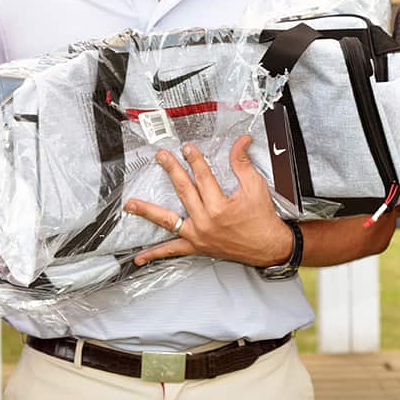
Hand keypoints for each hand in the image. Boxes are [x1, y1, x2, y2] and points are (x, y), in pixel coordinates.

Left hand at [125, 135, 291, 266]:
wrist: (269, 247)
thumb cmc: (263, 219)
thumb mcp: (255, 187)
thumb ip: (242, 163)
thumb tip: (240, 141)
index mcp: (220, 206)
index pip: (203, 177)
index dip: (195, 160)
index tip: (187, 148)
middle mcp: (206, 222)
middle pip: (184, 191)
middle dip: (172, 171)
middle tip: (161, 157)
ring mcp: (199, 236)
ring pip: (169, 221)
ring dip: (148, 212)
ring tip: (131, 205)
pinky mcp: (197, 247)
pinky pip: (173, 251)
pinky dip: (155, 254)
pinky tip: (140, 257)